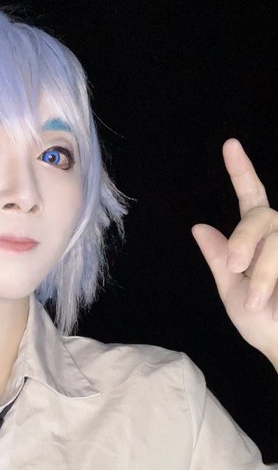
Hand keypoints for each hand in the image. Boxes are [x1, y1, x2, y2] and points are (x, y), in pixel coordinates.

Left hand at [191, 138, 277, 368]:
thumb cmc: (265, 325)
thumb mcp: (233, 293)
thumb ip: (220, 260)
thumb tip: (199, 226)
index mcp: (258, 242)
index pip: (251, 199)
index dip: (241, 171)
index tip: (230, 144)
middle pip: (262, 215)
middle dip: (244, 241)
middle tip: (236, 269)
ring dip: (264, 274)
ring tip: (257, 304)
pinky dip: (275, 280)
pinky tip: (277, 301)